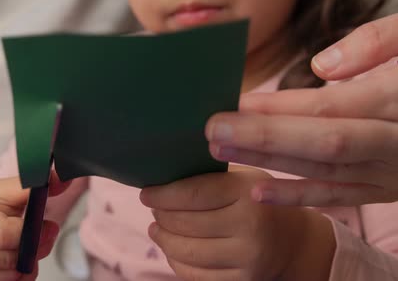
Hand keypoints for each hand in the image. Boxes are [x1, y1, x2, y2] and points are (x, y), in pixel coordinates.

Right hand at [0, 171, 70, 280]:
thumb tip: (64, 178)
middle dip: (32, 251)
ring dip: (23, 268)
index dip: (33, 233)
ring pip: (7, 278)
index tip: (48, 226)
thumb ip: (31, 186)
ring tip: (20, 250)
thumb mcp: (1, 192)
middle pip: (9, 260)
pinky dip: (14, 279)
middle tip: (38, 240)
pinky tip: (10, 265)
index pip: (5, 234)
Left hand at [140, 166, 334, 280]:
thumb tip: (162, 169)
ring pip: (185, 252)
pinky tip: (173, 248)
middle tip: (154, 209)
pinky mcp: (242, 280)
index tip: (146, 193)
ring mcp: (246, 257)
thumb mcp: (243, 177)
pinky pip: (194, 275)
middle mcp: (250, 226)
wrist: (293, 241)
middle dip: (161, 216)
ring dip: (163, 239)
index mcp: (247, 192)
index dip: (162, 195)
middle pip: (185, 223)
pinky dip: (176, 261)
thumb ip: (210, 174)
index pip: (192, 194)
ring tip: (157, 228)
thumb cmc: (257, 200)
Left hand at [206, 13, 397, 206]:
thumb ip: (380, 43)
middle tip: (210, 132)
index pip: (328, 107)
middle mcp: (395, 143)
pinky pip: (341, 198)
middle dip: (262, 139)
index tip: (231, 103)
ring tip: (220, 153)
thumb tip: (323, 68)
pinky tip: (258, 192)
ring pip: (324, 173)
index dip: (277, 108)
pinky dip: (299, 197)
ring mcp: (393, 172)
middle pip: (321, 145)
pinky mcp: (389, 189)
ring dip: (268, 164)